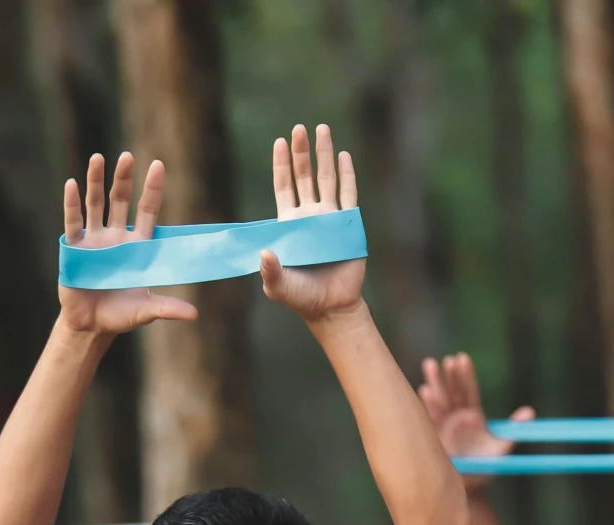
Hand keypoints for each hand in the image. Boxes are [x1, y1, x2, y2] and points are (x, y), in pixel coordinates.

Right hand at [57, 152, 198, 335]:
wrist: (91, 326)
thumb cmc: (120, 315)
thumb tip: (194, 315)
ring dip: (96, 181)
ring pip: (95, 204)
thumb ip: (167, 307)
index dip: (152, 189)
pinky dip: (71, 203)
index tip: (158, 164)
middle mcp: (116, 237)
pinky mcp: (75, 249)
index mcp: (137, 246)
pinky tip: (72, 184)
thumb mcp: (145, 310)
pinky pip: (73, 222)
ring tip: (98, 157)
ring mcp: (94, 240)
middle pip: (121, 200)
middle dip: (124, 178)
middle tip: (127, 156)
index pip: (147, 211)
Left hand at [260, 125, 363, 321]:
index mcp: (289, 224)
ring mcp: (329, 219)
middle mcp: (309, 216)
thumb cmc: (300, 297)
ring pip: (327, 179)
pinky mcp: (348, 226)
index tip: (280, 141)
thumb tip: (264, 253)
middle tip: (299, 128)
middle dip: (301, 152)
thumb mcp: (277, 285)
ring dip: (324, 155)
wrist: (330, 307)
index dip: (281, 165)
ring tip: (322, 129)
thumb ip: (269, 270)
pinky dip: (347, 174)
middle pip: (304, 176)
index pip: (284, 187)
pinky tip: (343, 155)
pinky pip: (349, 195)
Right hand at [417, 352, 530, 491]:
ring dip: (435, 383)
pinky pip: (429, 417)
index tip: (463, 358)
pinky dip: (427, 404)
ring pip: (439, 400)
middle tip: (448, 360)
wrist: (466, 487)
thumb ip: (513, 429)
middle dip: (450, 376)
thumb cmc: (485, 467)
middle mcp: (457, 418)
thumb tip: (531, 412)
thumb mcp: (502, 447)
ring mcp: (443, 425)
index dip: (467, 375)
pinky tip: (423, 391)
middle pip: (453, 392)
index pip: (470, 391)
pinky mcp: (433, 435)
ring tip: (430, 363)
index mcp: (474, 416)